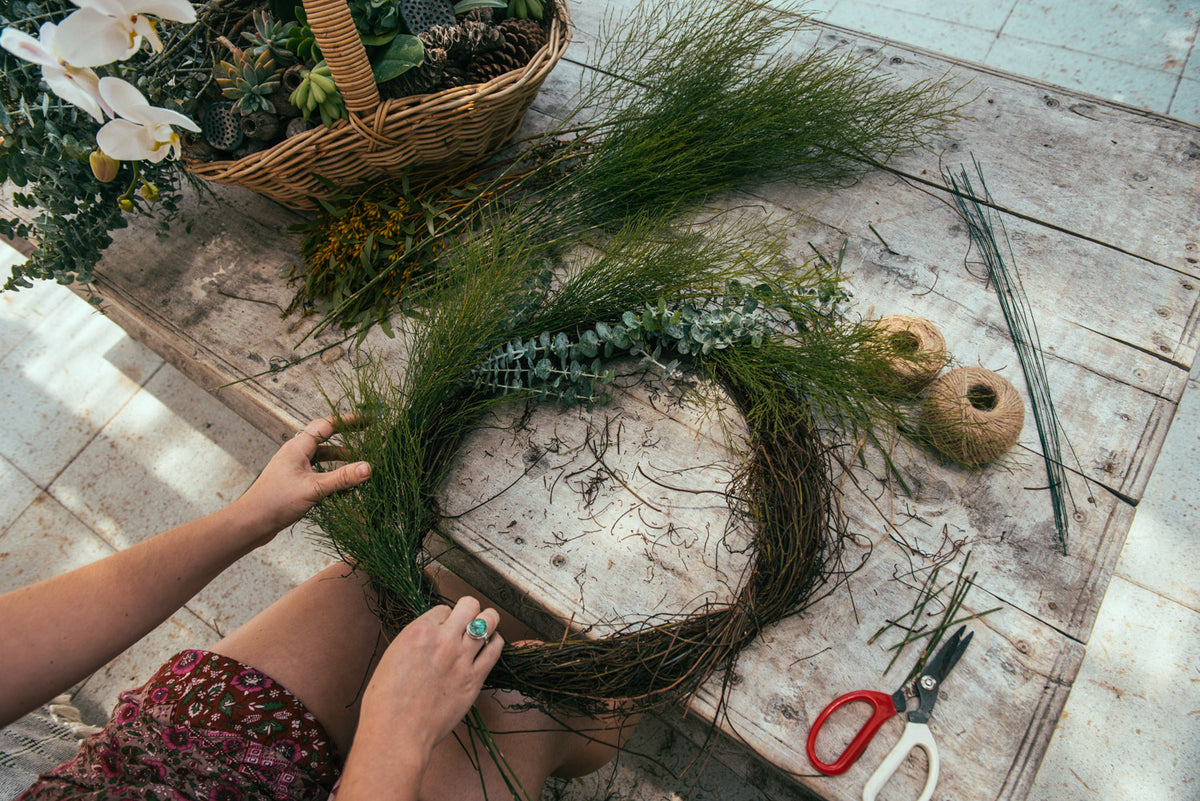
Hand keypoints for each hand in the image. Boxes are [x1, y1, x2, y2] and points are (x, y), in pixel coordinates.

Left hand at [231, 415, 370, 543]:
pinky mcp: (293, 482)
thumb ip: (342, 478)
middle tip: (366, 436)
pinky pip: (317, 472)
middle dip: (347, 438)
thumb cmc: (275, 502)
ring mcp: (294, 468)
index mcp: (298, 447)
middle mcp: (295, 454)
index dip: (348, 421)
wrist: (250, 522)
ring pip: (322, 458)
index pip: (327, 425)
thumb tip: (368, 468)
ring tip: (358, 466)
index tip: (368, 421)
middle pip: (325, 439)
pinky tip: (342, 487)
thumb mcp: (313, 488)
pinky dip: (331, 475)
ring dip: (340, 460)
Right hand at [359, 597, 503, 757]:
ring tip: (485, 627)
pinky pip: (495, 649)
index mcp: (419, 631)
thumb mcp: (393, 657)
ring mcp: (462, 658)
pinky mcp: (474, 679)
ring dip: (487, 621)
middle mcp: (443, 639)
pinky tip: (490, 646)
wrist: (397, 732)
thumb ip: (415, 643)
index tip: (442, 629)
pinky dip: (495, 643)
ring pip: (488, 621)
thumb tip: (429, 638)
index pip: (443, 608)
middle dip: (469, 609)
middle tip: (468, 620)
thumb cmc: (386, 701)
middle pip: (469, 605)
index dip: (443, 618)